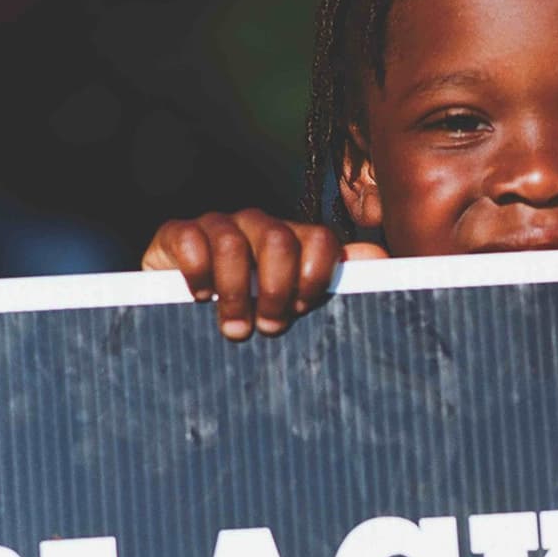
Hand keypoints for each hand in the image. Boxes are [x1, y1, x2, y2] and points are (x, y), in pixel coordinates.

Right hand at [140, 211, 387, 338]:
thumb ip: (333, 284)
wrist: (180, 313)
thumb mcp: (293, 307)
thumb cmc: (250, 315)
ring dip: (236, 293)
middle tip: (270, 327)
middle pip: (278, 239)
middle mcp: (258, 227)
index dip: (315, 275)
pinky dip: (197, 272)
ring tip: (235, 330)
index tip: (303, 310)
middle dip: (277, 289)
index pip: (319, 240)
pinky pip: (191, 239)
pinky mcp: (177, 234)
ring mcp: (218, 227)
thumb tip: (380, 258)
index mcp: (293, 243)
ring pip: (232, 242)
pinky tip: (198, 298)